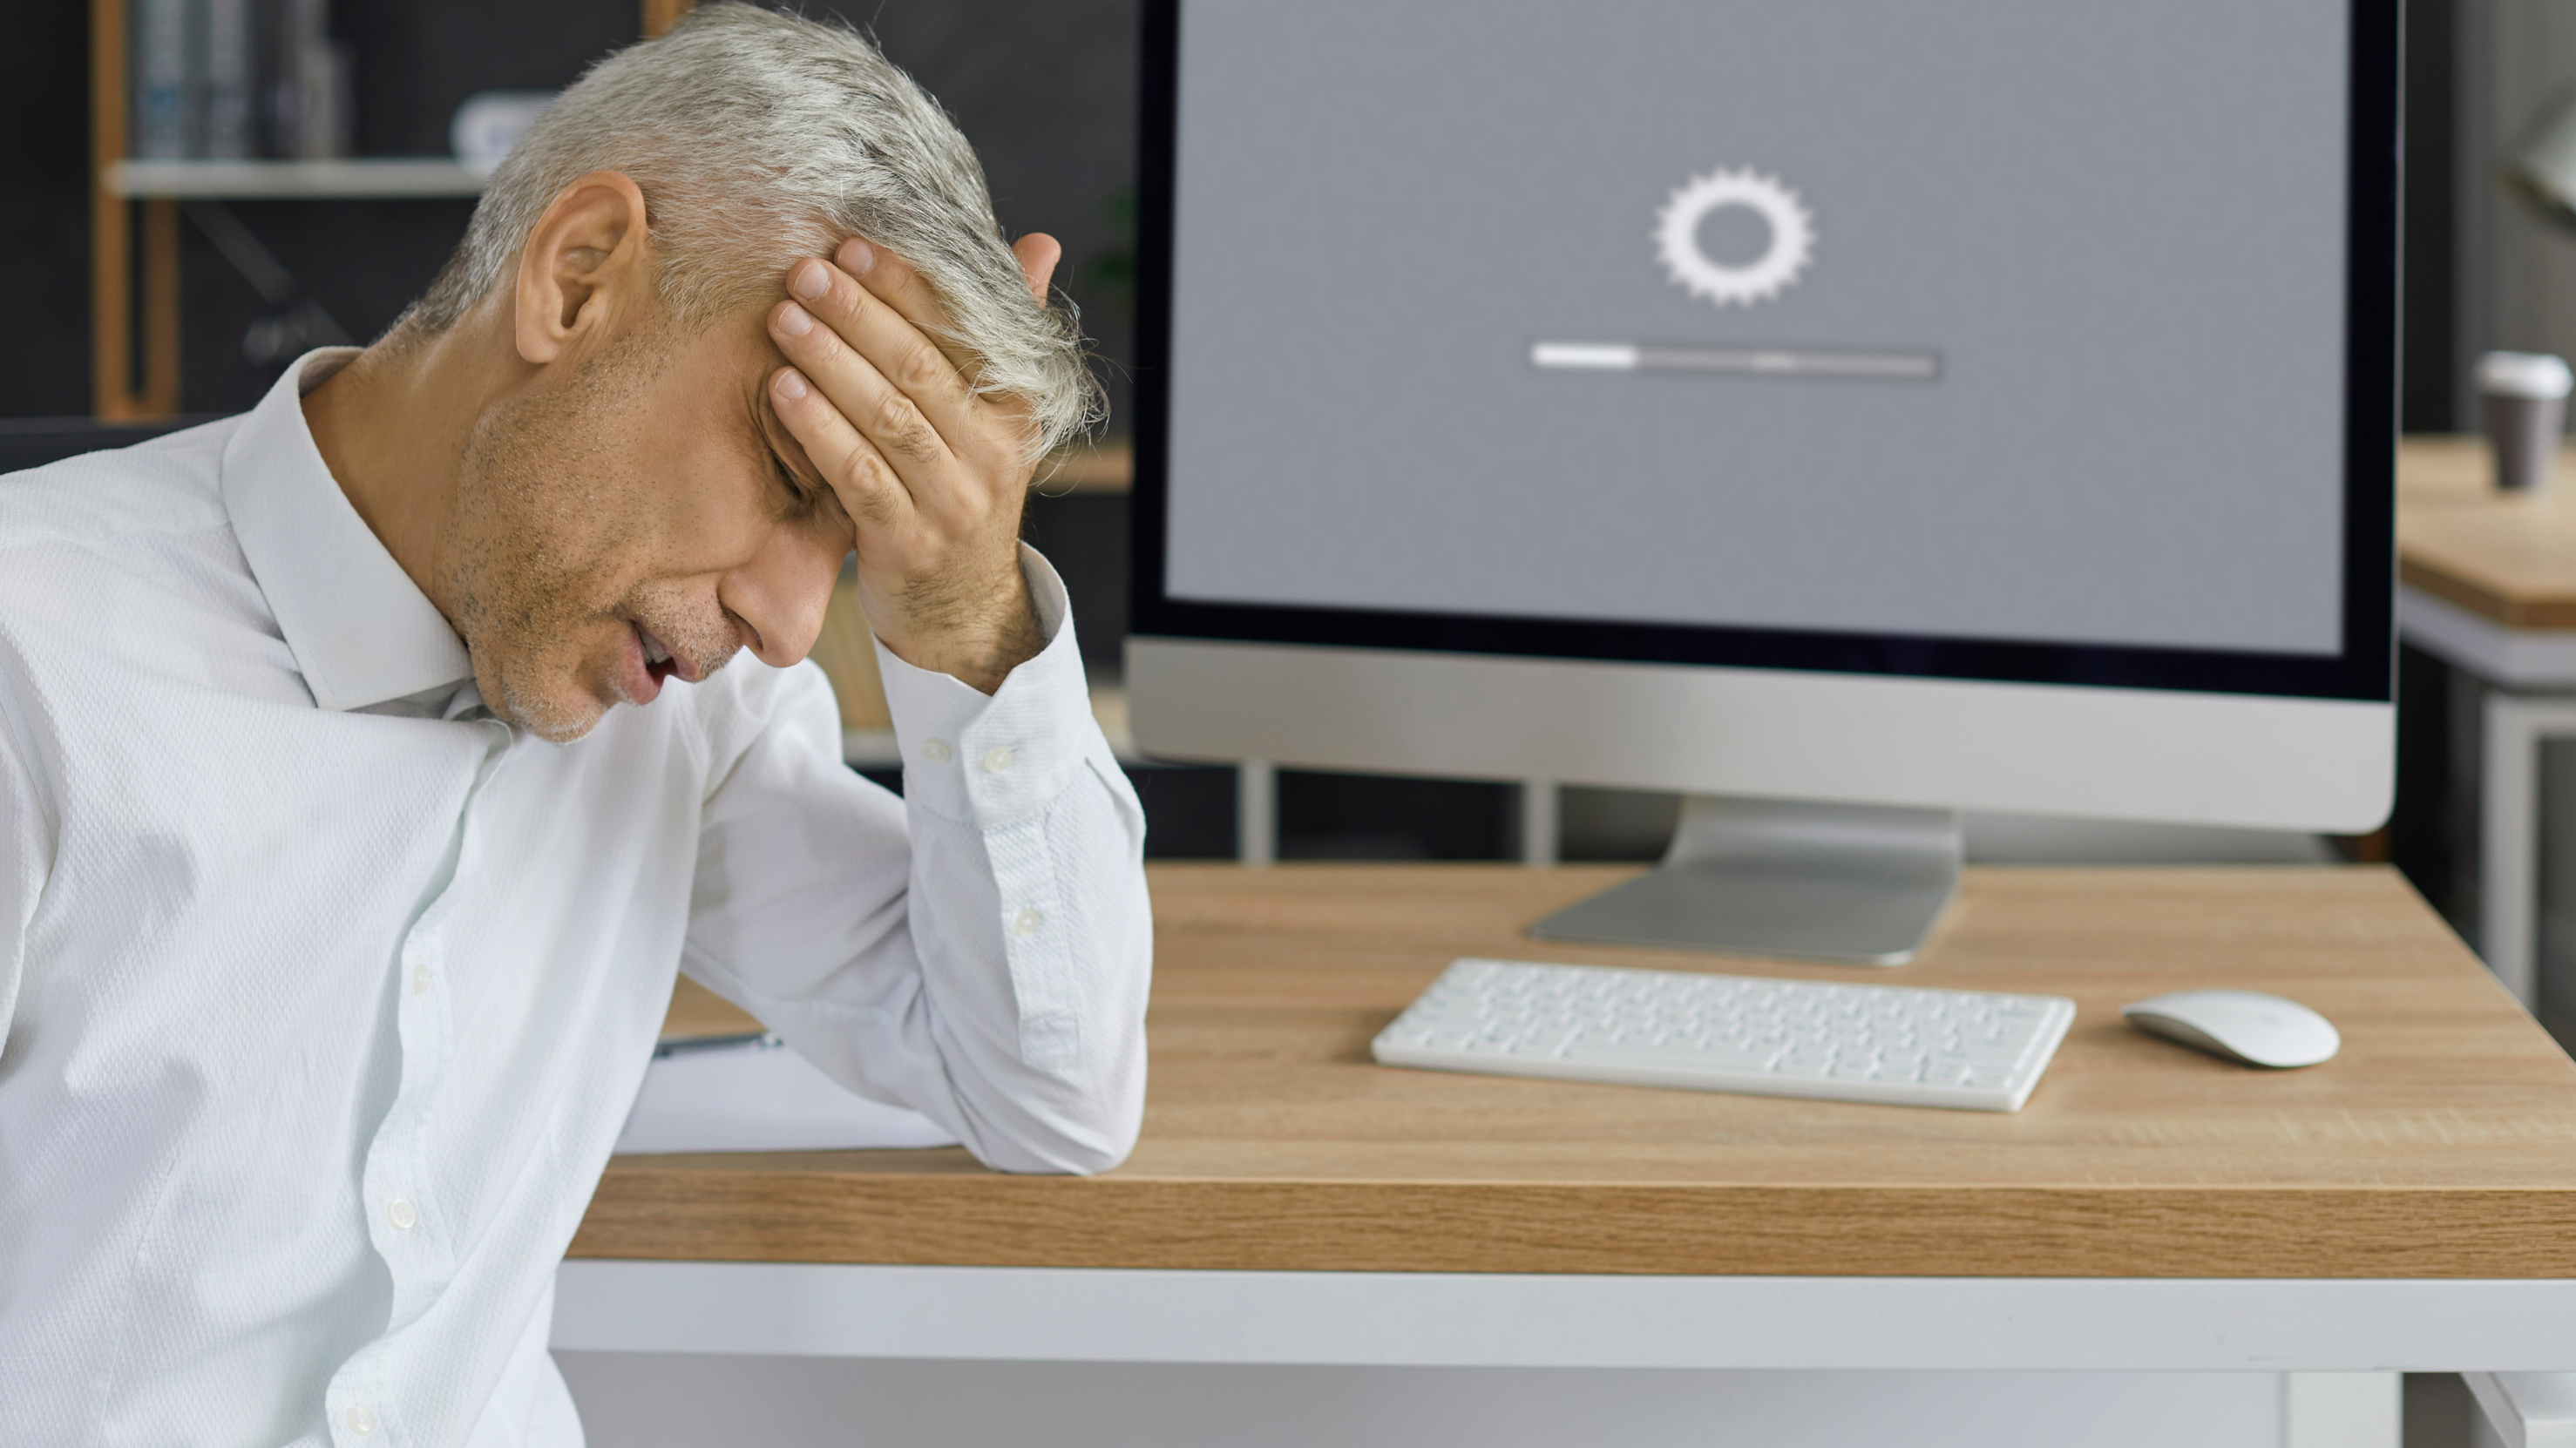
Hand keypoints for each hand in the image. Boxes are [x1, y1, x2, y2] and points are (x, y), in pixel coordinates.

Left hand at [765, 234, 1063, 693]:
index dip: (908, 287)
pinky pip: (859, 478)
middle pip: (921, 370)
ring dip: (832, 365)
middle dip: (860, 315)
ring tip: (785, 321)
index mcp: (1014, 412)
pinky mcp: (908, 544)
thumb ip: (1001, 332)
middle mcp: (991, 455)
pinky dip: (820, 433)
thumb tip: (1039, 244)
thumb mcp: (993, 419)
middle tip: (806, 272)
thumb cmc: (962, 492)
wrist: (962, 609)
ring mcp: (951, 503)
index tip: (855, 246)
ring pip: (889, 420)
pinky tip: (783, 394)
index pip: (964, 334)